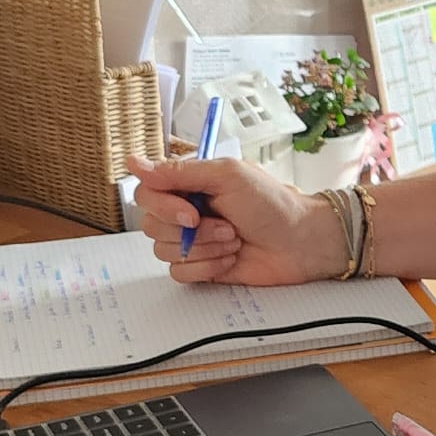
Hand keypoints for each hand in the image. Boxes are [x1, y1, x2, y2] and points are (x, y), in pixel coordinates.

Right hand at [126, 155, 343, 284]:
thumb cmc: (272, 204)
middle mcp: (185, 211)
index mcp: (189, 184)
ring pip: (164, 251)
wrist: (301, 242)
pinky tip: (231, 258)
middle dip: (191, 231)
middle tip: (227, 226)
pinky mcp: (201, 267)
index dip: (162, 206)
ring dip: (203, 248)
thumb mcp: (227, 176)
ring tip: (234, 240)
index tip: (191, 213)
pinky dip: (206, 267)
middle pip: (150, 225)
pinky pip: (179, 273)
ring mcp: (192, 241)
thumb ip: (179, 172)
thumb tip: (134, 163)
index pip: (146, 192)